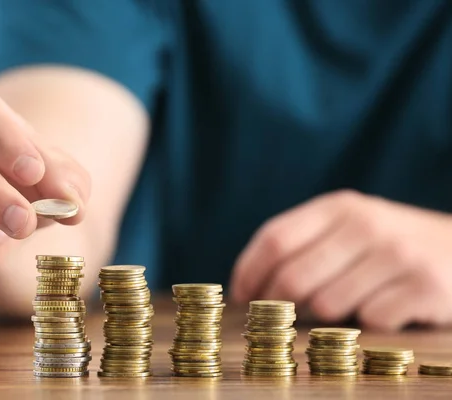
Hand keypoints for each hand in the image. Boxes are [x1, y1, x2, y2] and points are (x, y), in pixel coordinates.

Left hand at [229, 190, 451, 330]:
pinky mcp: (425, 287)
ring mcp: (398, 255)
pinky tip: (383, 308)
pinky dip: (368, 325)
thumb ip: (302, 243)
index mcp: (339, 207)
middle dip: (276, 305)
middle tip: (279, 316)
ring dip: (327, 316)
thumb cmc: (388, 244)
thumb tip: (246, 285)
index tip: (240, 297)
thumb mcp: (348, 227)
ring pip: (327, 306)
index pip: (274, 240)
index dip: (248, 273)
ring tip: (346, 304)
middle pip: (293, 278)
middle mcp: (366, 225)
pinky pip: (369, 322)